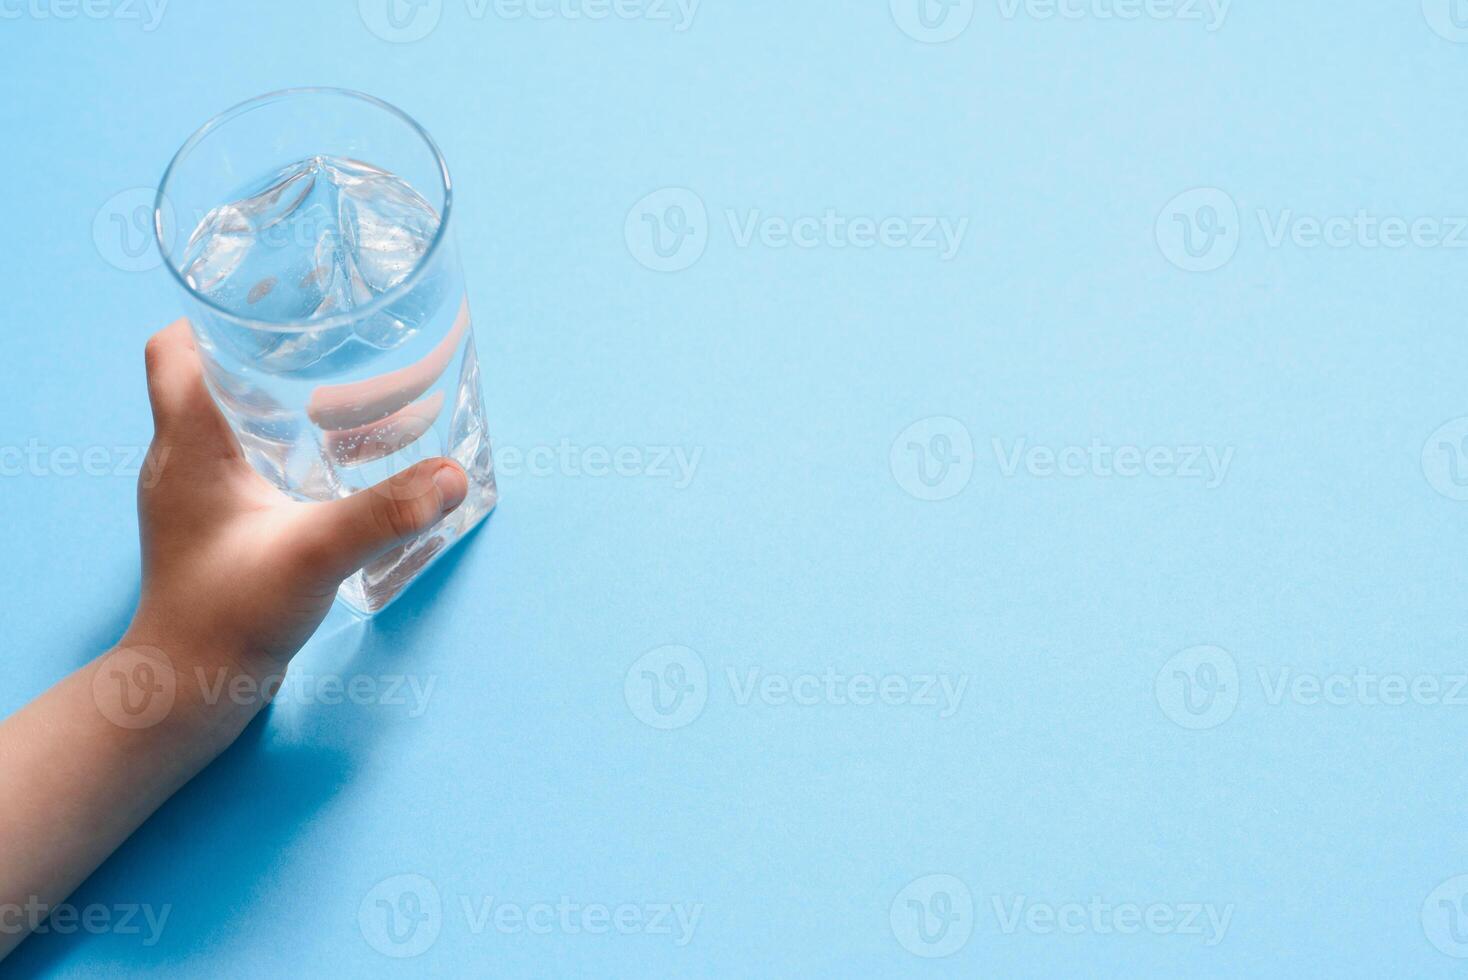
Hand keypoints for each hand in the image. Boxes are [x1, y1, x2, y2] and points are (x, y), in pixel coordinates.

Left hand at [127, 318, 468, 674]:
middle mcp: (178, 460)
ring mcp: (191, 497)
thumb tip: (452, 476)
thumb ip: (385, 514)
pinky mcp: (210, 529)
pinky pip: (240, 464)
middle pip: (205, 376)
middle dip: (262, 354)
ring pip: (225, 422)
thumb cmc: (226, 616)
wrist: (185, 691)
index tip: (272, 307)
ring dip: (275, 403)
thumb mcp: (314, 556)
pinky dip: (281, 449)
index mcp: (186, 443)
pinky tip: (331, 466)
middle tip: (327, 347)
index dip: (213, 318)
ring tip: (343, 399)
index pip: (172, 349)